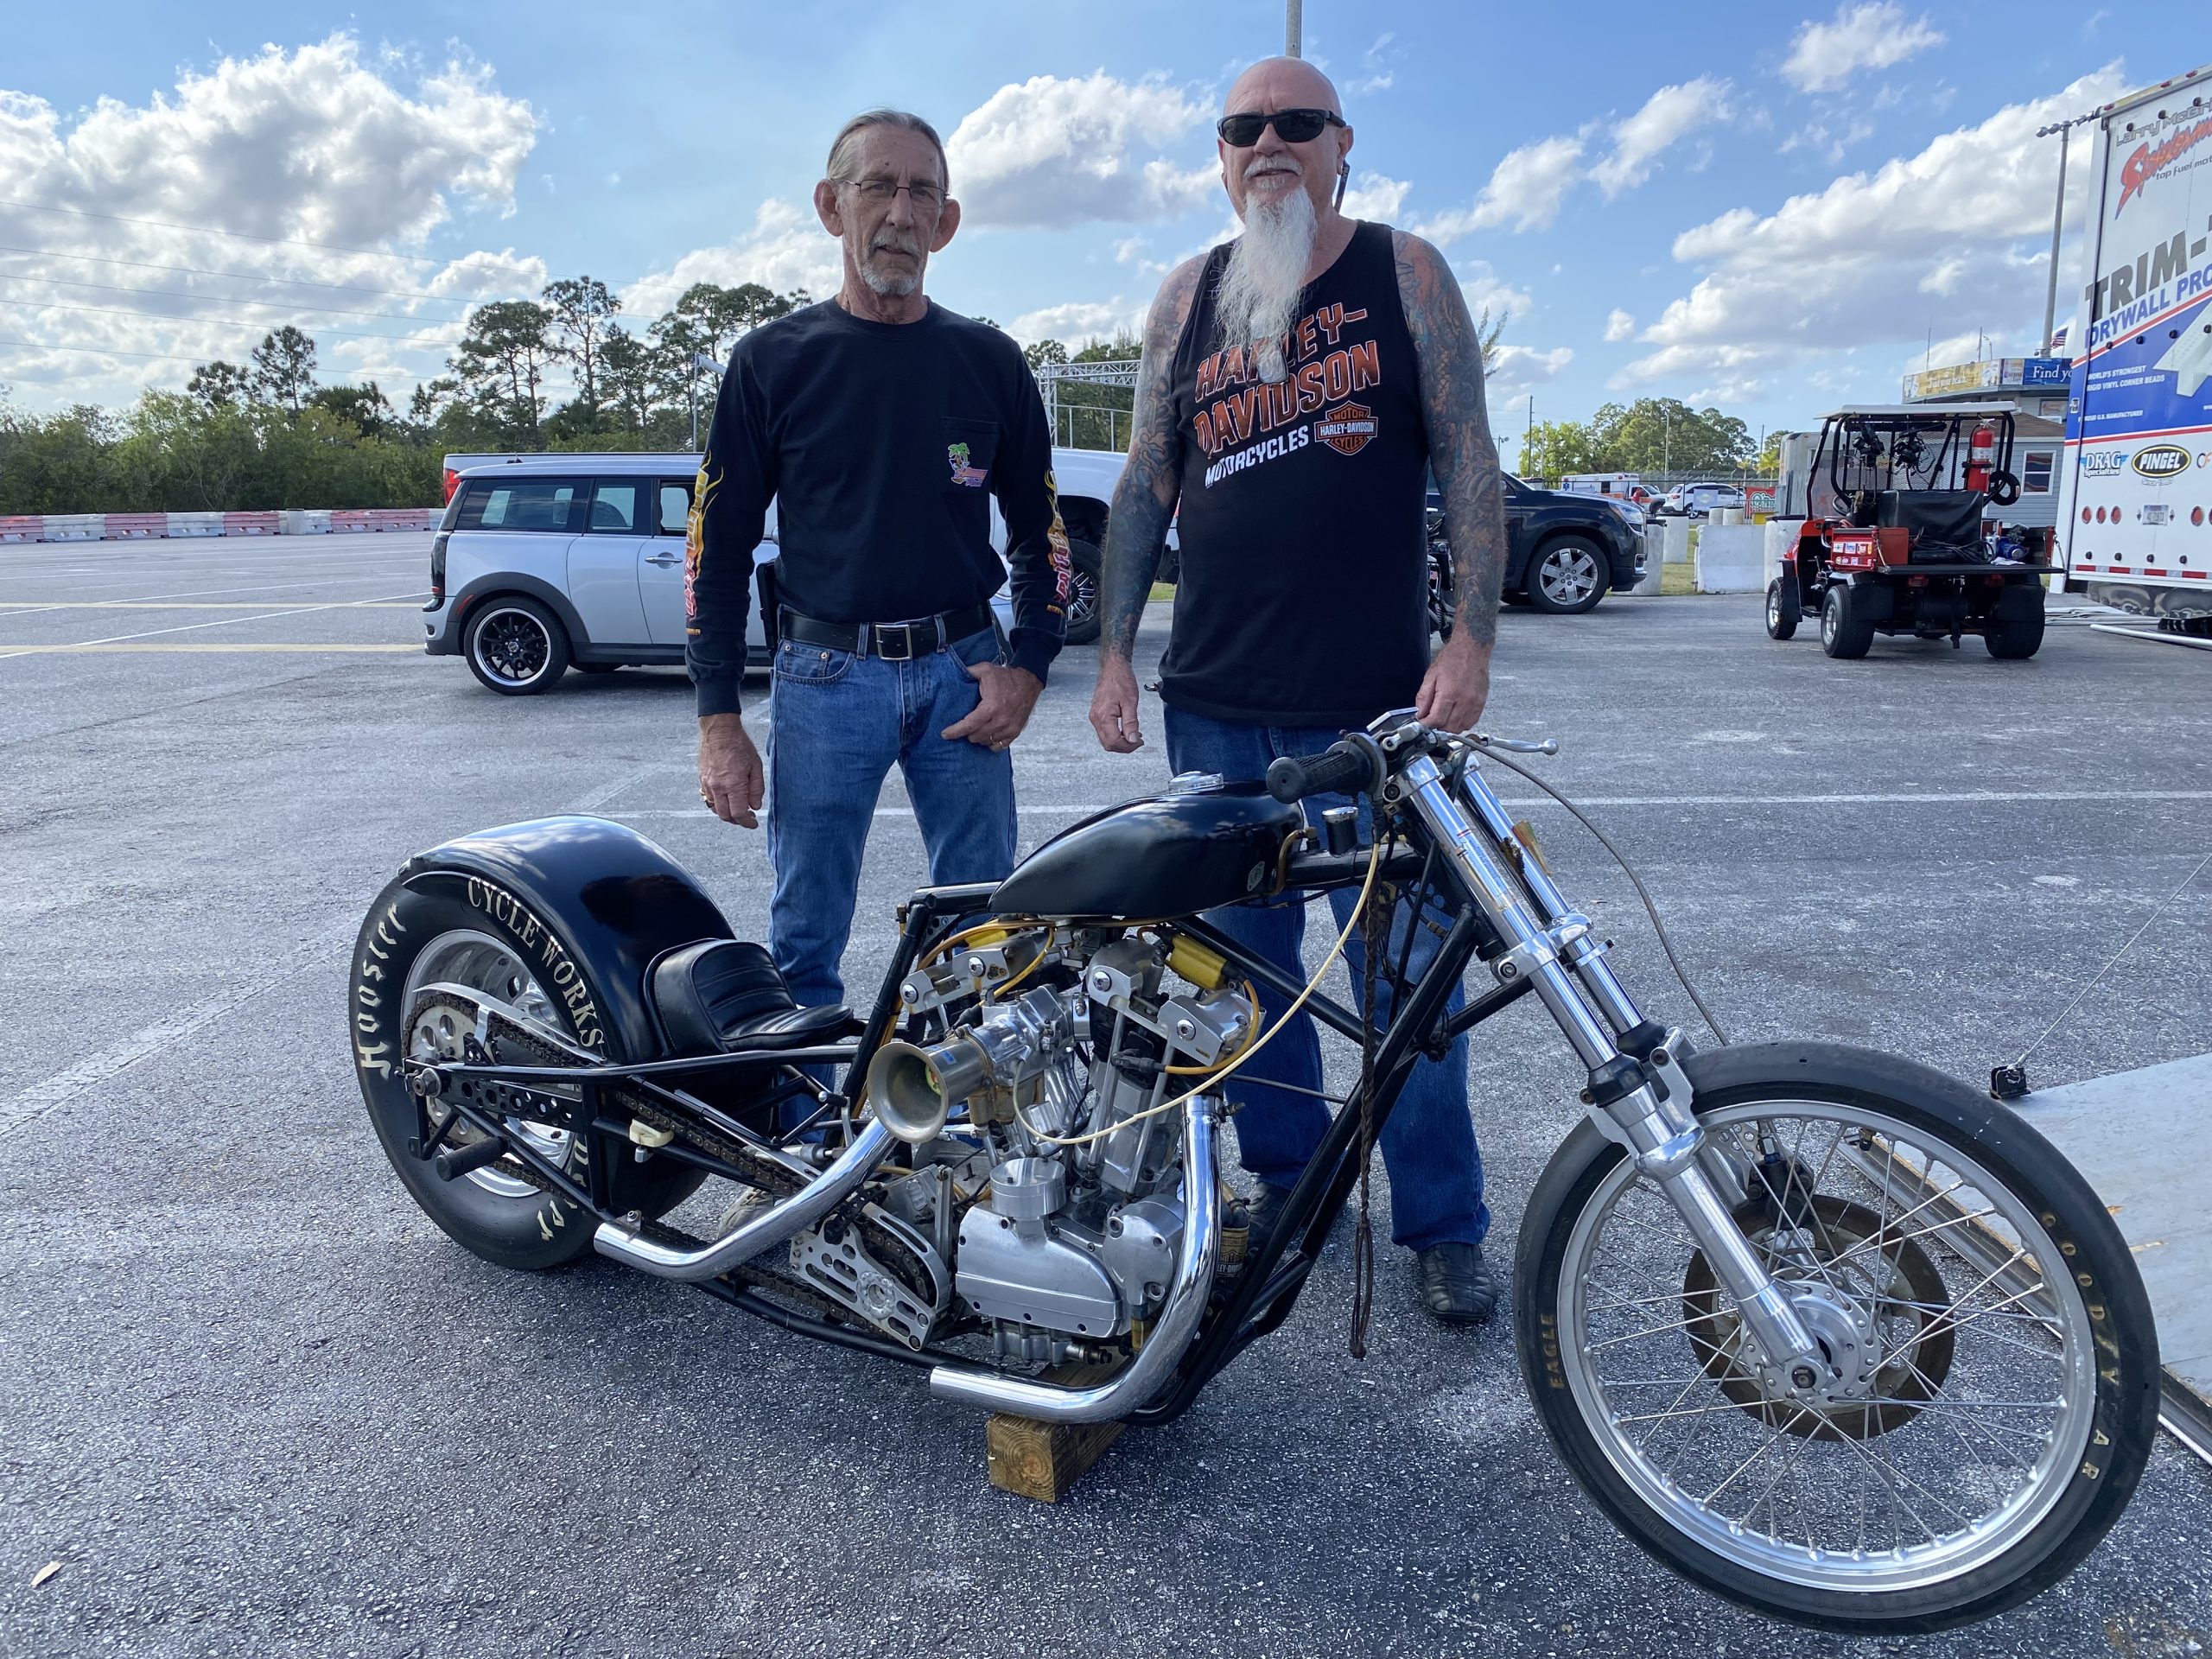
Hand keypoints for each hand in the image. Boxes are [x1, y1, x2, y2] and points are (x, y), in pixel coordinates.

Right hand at [698, 713, 764, 827]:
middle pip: (725, 815)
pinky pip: (708, 798)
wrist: (719, 730)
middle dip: (737, 821)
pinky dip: (718, 803)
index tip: (753, 823)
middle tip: (747, 817)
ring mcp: (707, 784)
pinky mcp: (702, 779)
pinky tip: (727, 797)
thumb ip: (756, 789)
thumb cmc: (739, 745)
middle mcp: (718, 787)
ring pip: (715, 808)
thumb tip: (755, 806)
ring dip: (726, 812)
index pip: (738, 814)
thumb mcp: (756, 766)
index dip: (747, 822)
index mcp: (733, 785)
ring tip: (737, 808)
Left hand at [941, 661, 1041, 750]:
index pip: (969, 725)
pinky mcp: (1016, 731)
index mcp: (990, 707)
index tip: (945, 734)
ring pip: (986, 742)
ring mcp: (1009, 728)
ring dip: (979, 737)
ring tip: (975, 729)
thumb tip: (953, 674)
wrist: (1029, 681)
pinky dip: (991, 743)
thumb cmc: (1007, 677)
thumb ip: (968, 672)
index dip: (955, 731)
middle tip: (964, 726)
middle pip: (976, 736)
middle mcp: (1000, 721)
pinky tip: (987, 735)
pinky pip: (1000, 746)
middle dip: (967, 733)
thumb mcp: (985, 670)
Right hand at [1088, 655, 1144, 752]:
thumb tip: (1133, 740)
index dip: (1128, 746)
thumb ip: (1131, 723)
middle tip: (1138, 741)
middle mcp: (1095, 718)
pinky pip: (1105, 732)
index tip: (1140, 742)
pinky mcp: (1097, 715)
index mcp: (1103, 716)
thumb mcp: (1130, 702)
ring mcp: (1095, 717)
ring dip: (1121, 741)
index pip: (1113, 742)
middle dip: (1125, 746)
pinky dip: (1116, 735)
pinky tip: (1126, 730)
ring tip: (1134, 735)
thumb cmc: (1121, 679)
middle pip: (1108, 744)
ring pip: (1106, 740)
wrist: (1113, 667)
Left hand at [1415, 634, 1491, 731]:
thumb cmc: (1453, 658)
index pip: (1436, 720)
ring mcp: (1474, 704)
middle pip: (1448, 727)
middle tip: (1431, 719)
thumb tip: (1420, 713)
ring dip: (1449, 727)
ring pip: (1460, 728)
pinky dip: (1461, 724)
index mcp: (1449, 693)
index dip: (1426, 724)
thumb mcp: (1431, 675)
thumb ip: (1424, 697)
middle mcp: (1464, 701)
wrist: (1472, 649)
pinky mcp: (1481, 703)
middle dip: (1436, 726)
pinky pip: (1471, 723)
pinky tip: (1454, 715)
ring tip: (1442, 717)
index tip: (1422, 722)